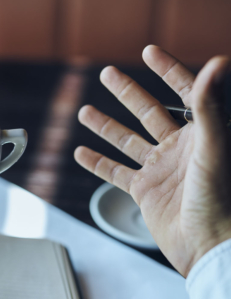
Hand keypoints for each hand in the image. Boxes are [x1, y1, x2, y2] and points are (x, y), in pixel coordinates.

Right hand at [74, 46, 230, 276]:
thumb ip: (210, 107)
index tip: (150, 51)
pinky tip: (81, 152)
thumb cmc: (221, 199)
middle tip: (107, 73)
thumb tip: (218, 63)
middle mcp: (179, 148)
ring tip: (84, 111)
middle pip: (148, 112)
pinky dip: (98, 163)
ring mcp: (160, 170)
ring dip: (106, 125)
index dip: (169, 70)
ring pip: (128, 141)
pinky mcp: (145, 192)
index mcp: (201, 134)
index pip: (185, 92)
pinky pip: (116, 173)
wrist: (210, 247)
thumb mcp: (214, 147)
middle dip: (127, 91)